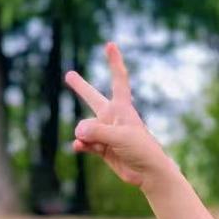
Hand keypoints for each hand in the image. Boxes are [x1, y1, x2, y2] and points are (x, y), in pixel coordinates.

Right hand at [65, 42, 172, 188]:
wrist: (149, 173)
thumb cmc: (142, 150)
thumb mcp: (120, 137)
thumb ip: (97, 132)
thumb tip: (77, 132)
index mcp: (122, 108)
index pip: (118, 80)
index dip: (114, 62)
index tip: (110, 44)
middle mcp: (112, 118)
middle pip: (92, 98)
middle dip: (81, 87)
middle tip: (69, 75)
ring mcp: (106, 133)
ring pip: (84, 128)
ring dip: (86, 136)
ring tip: (96, 144)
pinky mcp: (102, 148)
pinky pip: (84, 142)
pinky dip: (81, 145)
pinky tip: (80, 148)